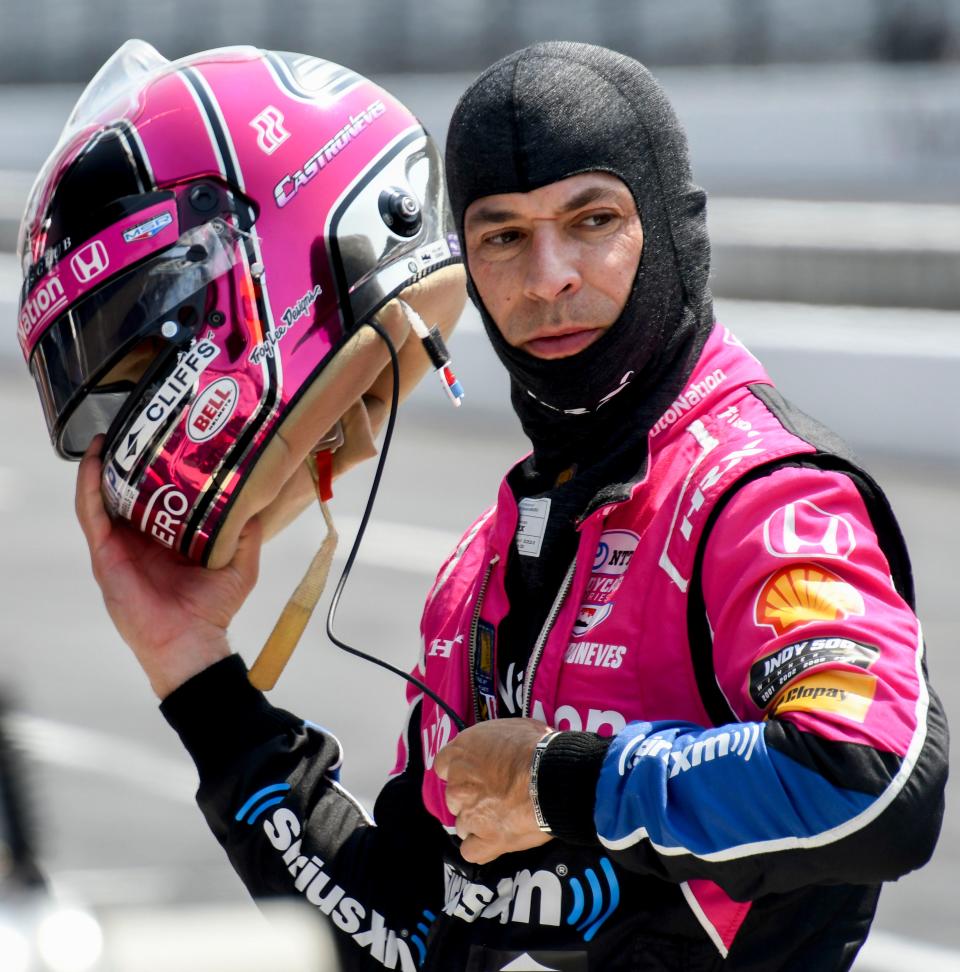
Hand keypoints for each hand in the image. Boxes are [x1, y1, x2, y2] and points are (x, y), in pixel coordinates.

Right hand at [75, 437, 262, 698]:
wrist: (191, 640)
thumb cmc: (213, 608)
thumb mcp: (240, 563)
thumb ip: (246, 532)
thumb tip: (257, 498)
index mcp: (168, 537)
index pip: (157, 494)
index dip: (157, 467)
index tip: (165, 438)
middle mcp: (142, 537)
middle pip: (127, 490)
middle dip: (127, 460)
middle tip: (135, 426)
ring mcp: (120, 545)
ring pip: (103, 497)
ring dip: (102, 467)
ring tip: (108, 436)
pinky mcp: (106, 555)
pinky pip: (92, 515)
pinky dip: (89, 488)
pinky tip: (94, 465)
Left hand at [434, 718, 553, 864]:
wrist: (551, 778)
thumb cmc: (536, 747)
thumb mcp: (512, 728)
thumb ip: (494, 742)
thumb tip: (501, 747)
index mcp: (461, 752)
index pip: (443, 764)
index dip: (459, 770)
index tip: (474, 774)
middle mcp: (458, 784)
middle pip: (455, 797)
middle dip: (472, 798)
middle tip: (497, 796)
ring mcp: (469, 814)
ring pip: (462, 824)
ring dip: (478, 823)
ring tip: (503, 819)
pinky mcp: (485, 841)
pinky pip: (471, 851)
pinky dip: (482, 848)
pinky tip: (496, 841)